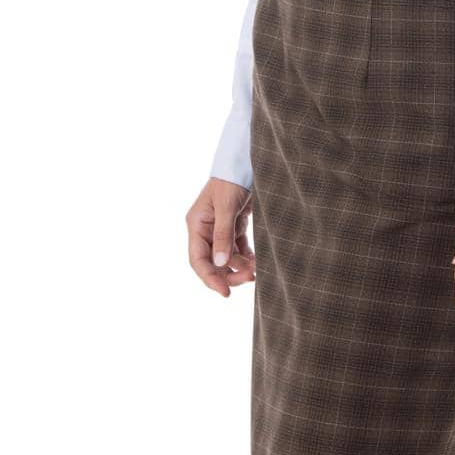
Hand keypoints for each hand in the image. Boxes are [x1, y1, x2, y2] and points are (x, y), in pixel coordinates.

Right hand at [186, 177, 256, 297]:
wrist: (245, 161)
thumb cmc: (231, 179)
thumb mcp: (226, 206)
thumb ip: (223, 234)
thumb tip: (221, 264)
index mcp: (196, 225)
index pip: (198, 259)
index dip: (210, 278)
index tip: (225, 293)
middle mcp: (206, 229)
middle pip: (214, 262)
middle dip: (230, 274)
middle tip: (249, 279)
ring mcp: (220, 228)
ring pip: (228, 258)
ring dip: (241, 266)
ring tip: (258, 270)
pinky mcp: (235, 226)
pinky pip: (239, 249)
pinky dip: (247, 257)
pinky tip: (258, 263)